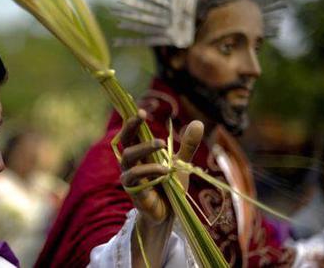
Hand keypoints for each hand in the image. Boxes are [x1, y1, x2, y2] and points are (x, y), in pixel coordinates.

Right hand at [119, 109, 203, 266]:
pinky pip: (135, 176)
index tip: (143, 110)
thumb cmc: (170, 186)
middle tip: (142, 115)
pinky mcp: (133, 189)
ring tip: (162, 144)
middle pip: (124, 139)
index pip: (133, 132)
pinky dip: (150, 170)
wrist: (169, 212)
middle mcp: (131, 162)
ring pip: (128, 156)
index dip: (134, 120)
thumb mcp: (181, 163)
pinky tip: (165, 171)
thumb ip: (187, 145)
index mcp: (141, 152)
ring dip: (144, 147)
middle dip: (131, 125)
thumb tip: (198, 123)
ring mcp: (130, 175)